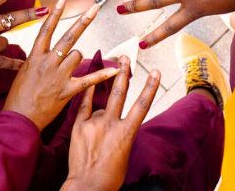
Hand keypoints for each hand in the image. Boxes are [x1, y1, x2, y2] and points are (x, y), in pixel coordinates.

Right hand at [3, 0, 119, 130]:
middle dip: (83, 20)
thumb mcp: (23, 71)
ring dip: (78, 58)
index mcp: (35, 56)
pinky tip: (115, 69)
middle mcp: (48, 62)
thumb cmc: (18, 96)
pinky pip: (88, 79)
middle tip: (95, 7)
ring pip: (78, 54)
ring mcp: (58, 75)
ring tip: (68, 70)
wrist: (18, 118)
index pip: (46, 28)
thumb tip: (45, 49)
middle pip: (69, 36)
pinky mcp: (67, 90)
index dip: (55, 12)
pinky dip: (102, 74)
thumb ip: (36, 58)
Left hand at [61, 57, 160, 190]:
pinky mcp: (78, 126)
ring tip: (110, 66)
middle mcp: (111, 124)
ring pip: (101, 100)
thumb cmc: (110, 175)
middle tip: (125, 58)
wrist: (87, 186)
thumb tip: (118, 121)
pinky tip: (88, 81)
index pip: (142, 105)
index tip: (156, 72)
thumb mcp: (125, 153)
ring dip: (106, 83)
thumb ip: (122, 133)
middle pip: (119, 93)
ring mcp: (93, 123)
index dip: (150, 87)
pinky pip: (83, 105)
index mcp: (127, 133)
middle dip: (123, 73)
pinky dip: (87, 93)